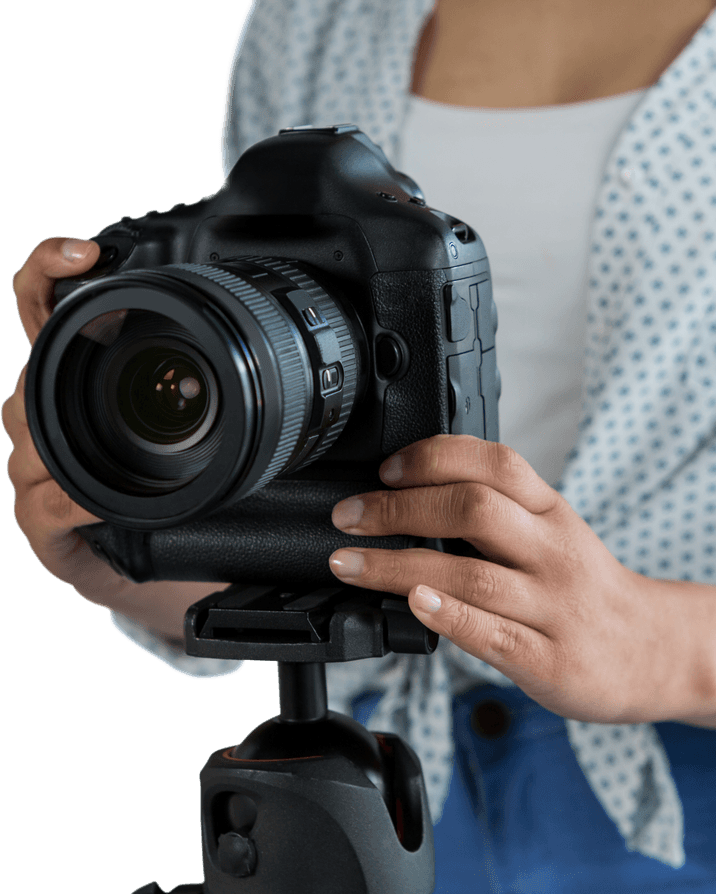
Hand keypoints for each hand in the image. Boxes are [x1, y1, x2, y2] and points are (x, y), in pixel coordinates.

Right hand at [4, 238, 215, 641]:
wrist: (156, 572)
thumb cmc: (171, 490)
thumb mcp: (194, 428)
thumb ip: (214, 383)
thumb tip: (284, 344)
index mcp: (80, 382)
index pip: (44, 310)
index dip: (51, 269)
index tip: (87, 251)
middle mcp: (49, 419)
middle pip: (30, 371)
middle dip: (62, 359)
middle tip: (105, 348)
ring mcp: (39, 470)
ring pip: (30, 430)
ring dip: (67, 427)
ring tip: (108, 428)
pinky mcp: (42, 522)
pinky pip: (48, 501)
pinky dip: (75, 497)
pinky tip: (97, 497)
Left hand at [328, 434, 712, 723]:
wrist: (653, 651)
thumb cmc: (589, 590)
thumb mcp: (557, 533)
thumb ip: (502, 513)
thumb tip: (415, 496)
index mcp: (554, 513)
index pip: (496, 463)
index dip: (435, 457)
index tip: (387, 469)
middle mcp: (554, 552)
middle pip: (475, 510)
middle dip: (400, 508)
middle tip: (349, 516)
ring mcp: (552, 606)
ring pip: (470, 575)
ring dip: (399, 565)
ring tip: (350, 563)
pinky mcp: (547, 657)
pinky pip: (491, 633)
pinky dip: (447, 615)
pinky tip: (412, 604)